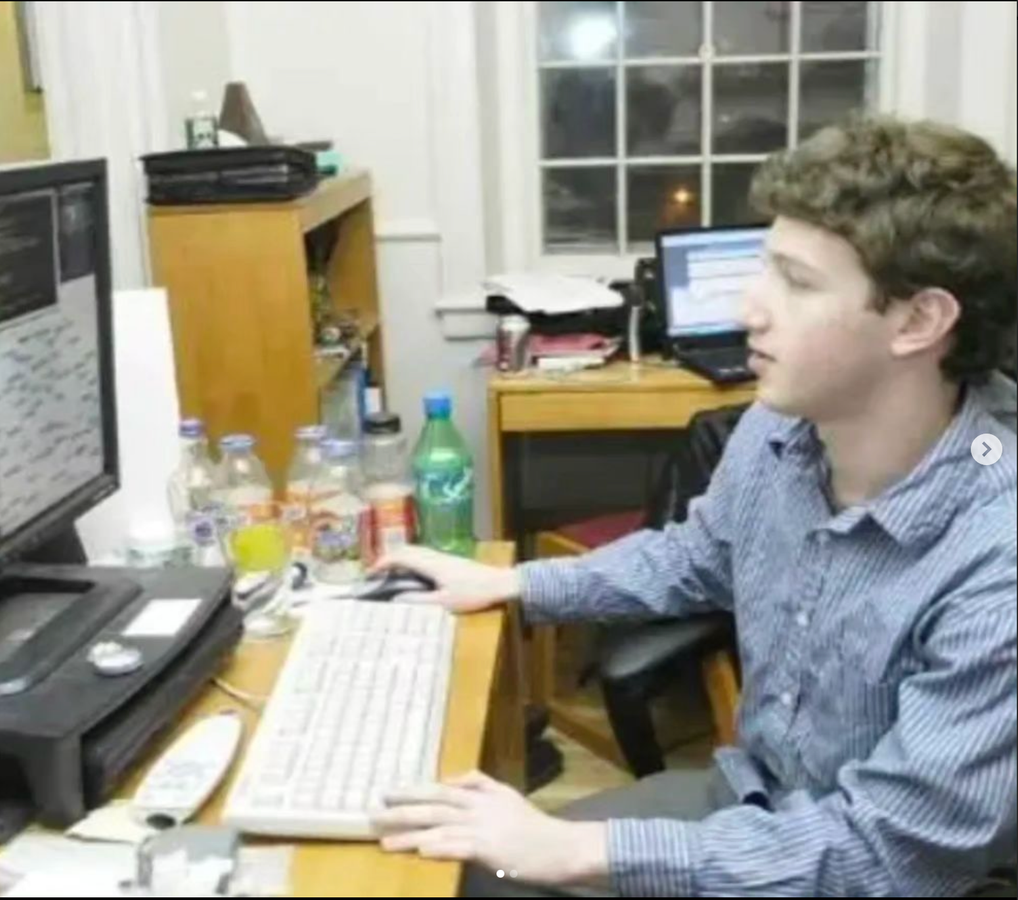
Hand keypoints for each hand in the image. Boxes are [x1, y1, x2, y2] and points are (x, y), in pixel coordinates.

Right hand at [372, 545, 521, 613]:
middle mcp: (435, 555)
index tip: (370, 573)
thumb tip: (397, 599)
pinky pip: (423, 555)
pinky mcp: (450, 560)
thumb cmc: (474, 593)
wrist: (500, 583)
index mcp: (430, 563)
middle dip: (388, 558)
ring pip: (415, 551)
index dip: (382, 562)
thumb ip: (420, 601)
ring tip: (390, 573)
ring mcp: (443, 556)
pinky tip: (413, 573)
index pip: (400, 556)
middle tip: (376, 573)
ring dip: (400, 558)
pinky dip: (411, 561)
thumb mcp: (445, 602)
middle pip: (406, 550)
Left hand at [372, 770, 608, 888]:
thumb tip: (451, 778)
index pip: (439, 789)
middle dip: (401, 810)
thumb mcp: (506, 794)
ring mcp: (483, 828)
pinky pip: (459, 847)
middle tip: (373, 813)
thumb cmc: (532, 826)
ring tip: (383, 840)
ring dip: (409, 834)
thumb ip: (479, 783)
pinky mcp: (490, 849)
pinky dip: (439, 847)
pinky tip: (421, 849)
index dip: (412, 790)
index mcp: (481, 794)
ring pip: (439, 827)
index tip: (387, 792)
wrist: (561, 846)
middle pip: (433, 806)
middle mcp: (478, 807)